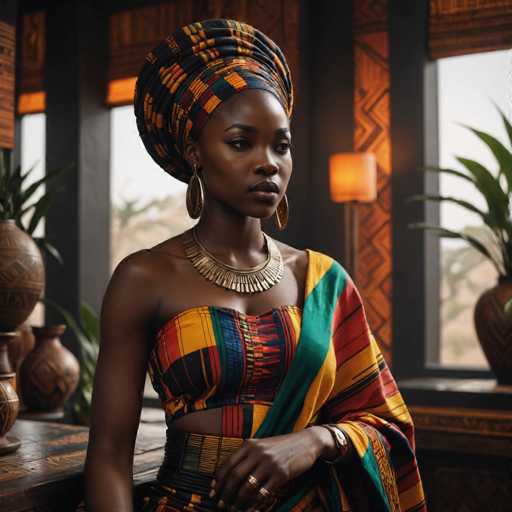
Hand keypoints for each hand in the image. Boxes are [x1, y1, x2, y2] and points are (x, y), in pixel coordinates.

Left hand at [209, 428, 327, 510]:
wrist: (306, 442)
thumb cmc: (281, 446)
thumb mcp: (261, 445)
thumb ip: (247, 455)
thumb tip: (229, 474)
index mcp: (250, 444)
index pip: (227, 463)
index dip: (218, 480)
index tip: (213, 492)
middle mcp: (257, 452)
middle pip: (234, 476)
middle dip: (225, 494)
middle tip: (221, 505)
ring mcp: (269, 463)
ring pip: (247, 487)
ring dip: (238, 501)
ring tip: (233, 509)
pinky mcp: (281, 474)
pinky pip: (263, 493)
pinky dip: (255, 504)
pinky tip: (251, 510)